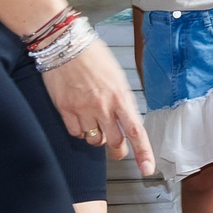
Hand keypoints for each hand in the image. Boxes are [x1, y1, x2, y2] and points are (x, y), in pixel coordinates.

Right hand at [42, 38, 152, 174]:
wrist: (65, 43)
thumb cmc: (93, 55)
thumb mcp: (117, 75)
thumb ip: (122, 99)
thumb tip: (126, 117)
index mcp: (121, 96)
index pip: (136, 131)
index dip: (143, 153)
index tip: (147, 168)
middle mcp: (103, 106)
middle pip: (115, 142)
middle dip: (118, 149)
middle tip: (118, 148)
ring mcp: (83, 109)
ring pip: (94, 140)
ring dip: (98, 137)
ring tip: (97, 123)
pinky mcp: (65, 110)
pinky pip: (76, 133)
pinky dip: (80, 131)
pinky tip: (81, 119)